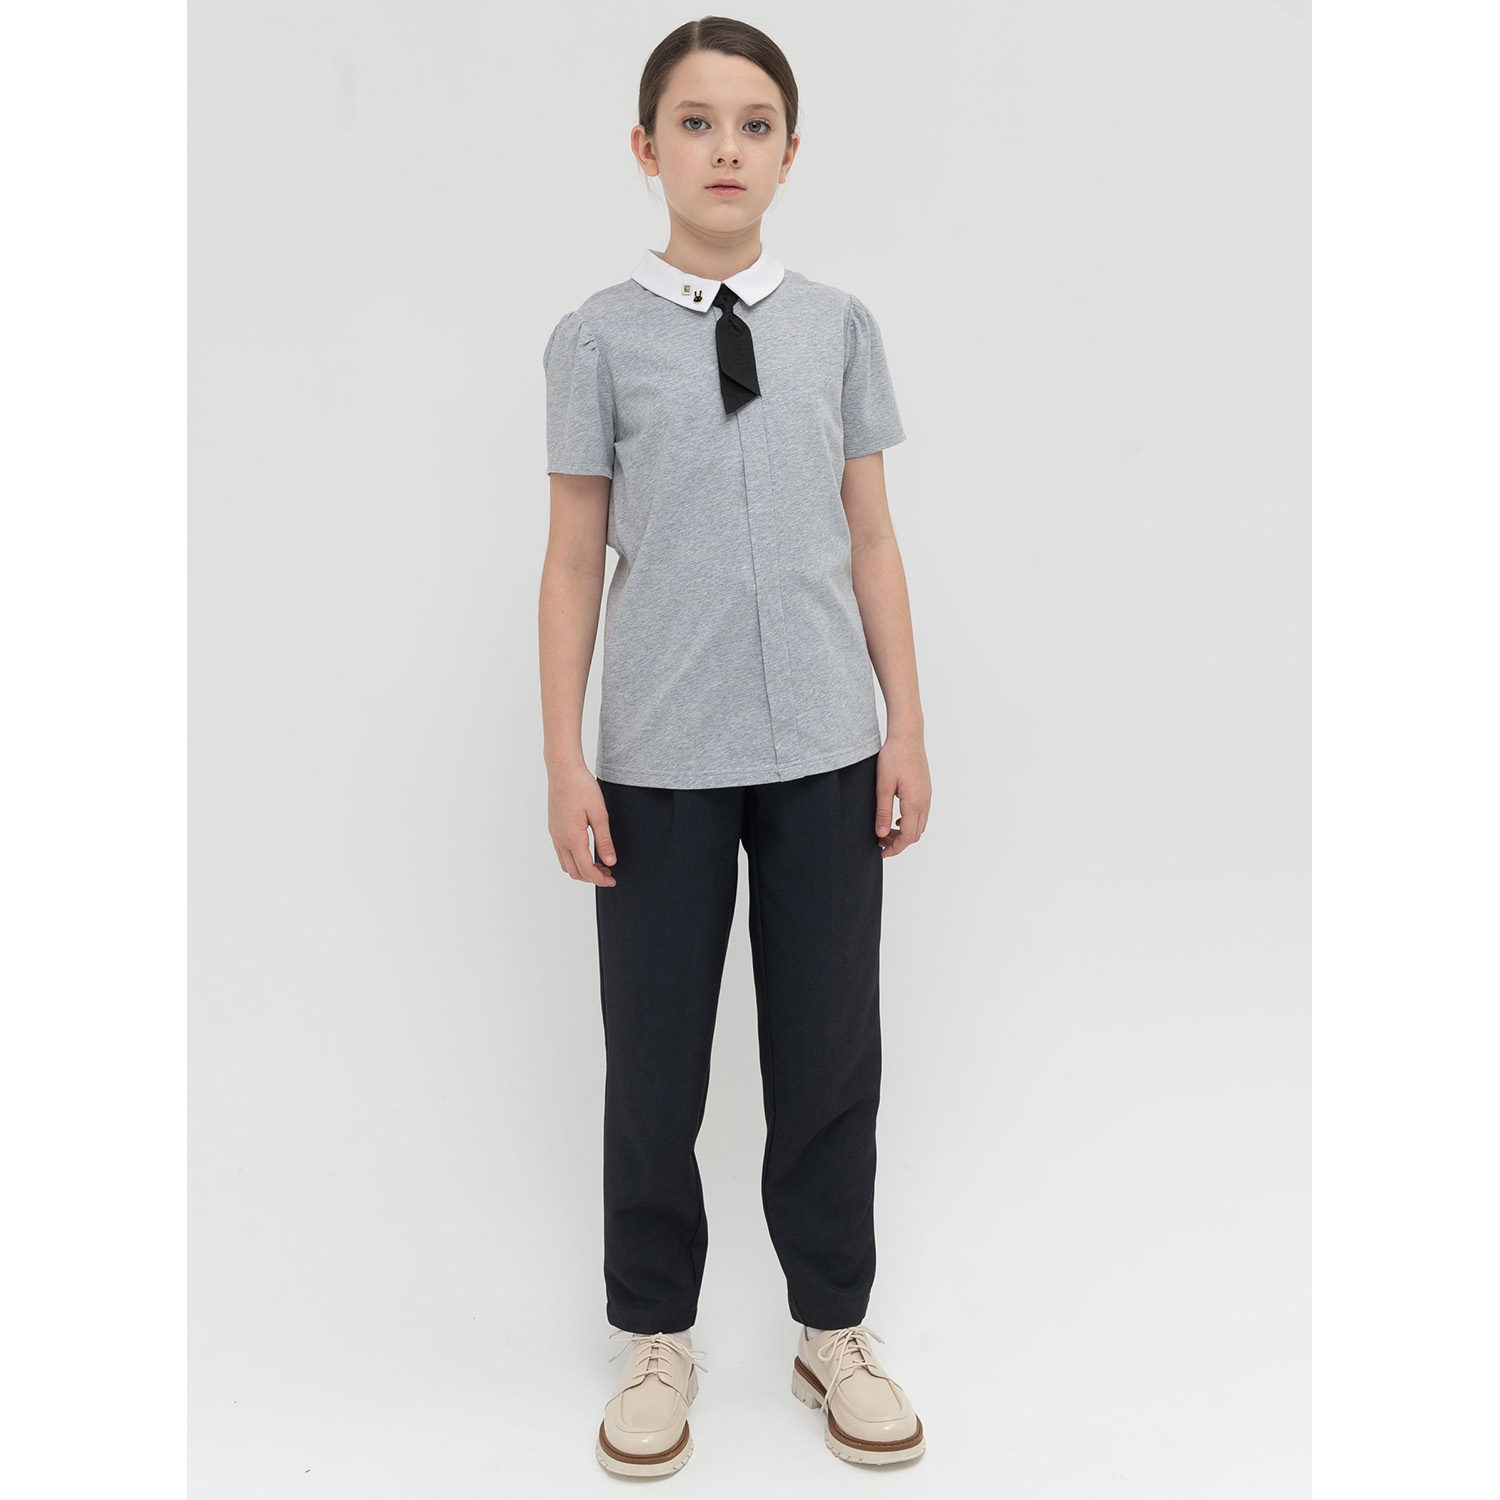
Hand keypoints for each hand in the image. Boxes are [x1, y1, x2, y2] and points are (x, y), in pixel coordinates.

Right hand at [547, 761, 617, 885]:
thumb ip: (604, 840)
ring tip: (600, 864)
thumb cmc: (582, 788)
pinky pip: (561, 854)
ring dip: (582, 870)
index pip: (587, 869)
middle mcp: (560, 840)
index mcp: (573, 837)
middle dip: (592, 877)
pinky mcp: (553, 829)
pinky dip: (574, 860)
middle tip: (609, 873)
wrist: (563, 771)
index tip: (612, 880)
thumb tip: (610, 861)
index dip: (601, 879)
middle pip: (575, 872)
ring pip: (566, 865)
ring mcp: (554, 835)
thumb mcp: (600, 814)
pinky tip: (586, 852)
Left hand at [874, 735, 930, 857]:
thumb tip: (882, 835)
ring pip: (919, 825)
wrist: (907, 736)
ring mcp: (927, 796)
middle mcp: (925, 802)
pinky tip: (896, 818)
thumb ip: (883, 812)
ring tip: (886, 830)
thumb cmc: (894, 757)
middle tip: (880, 842)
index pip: (908, 837)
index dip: (895, 848)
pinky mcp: (925, 790)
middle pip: (915, 834)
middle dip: (899, 842)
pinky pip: (921, 814)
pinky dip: (909, 822)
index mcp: (914, 803)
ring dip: (904, 833)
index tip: (882, 852)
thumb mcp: (883, 786)